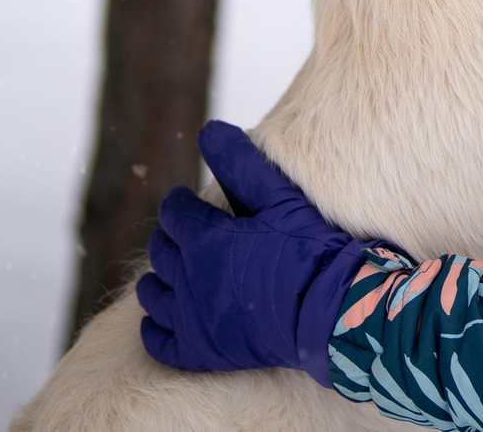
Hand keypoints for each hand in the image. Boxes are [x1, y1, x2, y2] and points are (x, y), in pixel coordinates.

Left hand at [137, 121, 375, 385]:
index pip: (173, 212)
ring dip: (161, 278)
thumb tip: (208, 129)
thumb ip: (241, 162)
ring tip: (178, 273)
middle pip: (162, 250)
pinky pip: (157, 340)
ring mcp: (191, 319)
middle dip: (173, 238)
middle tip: (191, 236)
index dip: (182, 205)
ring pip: (152, 293)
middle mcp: (188, 278)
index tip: (192, 205)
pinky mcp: (199, 352)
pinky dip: (155, 327)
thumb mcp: (279, 197)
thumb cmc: (308, 250)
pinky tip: (164, 317)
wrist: (330, 312)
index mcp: (204, 238)